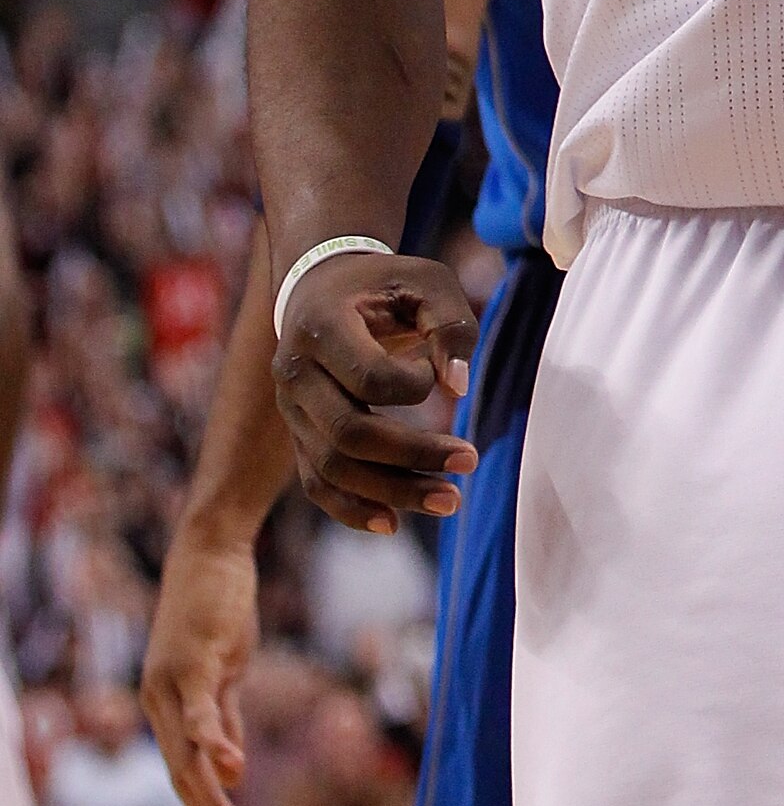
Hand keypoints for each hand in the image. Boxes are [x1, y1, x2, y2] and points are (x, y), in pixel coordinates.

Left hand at [141, 530, 260, 805]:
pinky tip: (232, 767)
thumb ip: (224, 720)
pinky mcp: (193, 661)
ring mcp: (173, 683)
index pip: (185, 774)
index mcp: (168, 707)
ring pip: (188, 755)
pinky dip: (215, 740)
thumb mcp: (224, 673)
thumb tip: (232, 772)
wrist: (209, 552)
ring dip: (211, 799)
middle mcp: (160, 701)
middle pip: (182, 776)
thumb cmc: (217, 609)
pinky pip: (202, 710)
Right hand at [272, 250, 478, 534]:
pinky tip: (393, 524)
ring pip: (333, 468)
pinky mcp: (298, 434)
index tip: (437, 374)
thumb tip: (456, 389)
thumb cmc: (386, 283)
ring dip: (392, 491)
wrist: (324, 287)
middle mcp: (294, 371)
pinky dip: (350, 510)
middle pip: (348, 434)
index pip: (369, 378)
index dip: (414, 384)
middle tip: (470, 462)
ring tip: (450, 500)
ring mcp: (291, 409)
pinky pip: (316, 483)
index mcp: (321, 326)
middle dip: (413, 456)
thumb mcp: (428, 281)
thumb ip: (450, 325)